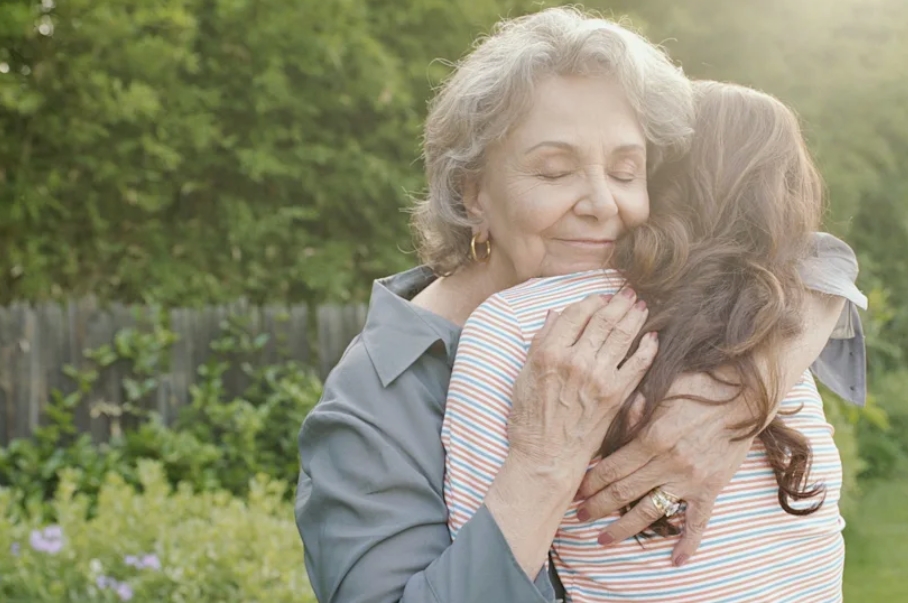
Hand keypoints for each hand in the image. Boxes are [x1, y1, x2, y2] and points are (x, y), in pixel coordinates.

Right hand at [507, 289, 657, 486]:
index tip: (599, 296)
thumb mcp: (523, 376)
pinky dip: (647, 348)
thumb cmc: (529, 419)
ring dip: (635, 317)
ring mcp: (598, 377)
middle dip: (618, 301)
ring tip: (642, 306)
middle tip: (629, 292)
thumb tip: (555, 314)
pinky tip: (653, 337)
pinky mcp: (616, 395)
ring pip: (622, 336)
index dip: (591, 300)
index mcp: (549, 353)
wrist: (546, 457)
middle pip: (603, 319)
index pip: (575, 314)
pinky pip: (638, 365)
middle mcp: (576, 361)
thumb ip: (540, 342)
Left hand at [573, 373, 754, 565]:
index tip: (575, 491)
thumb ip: (631, 412)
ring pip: (650, 512)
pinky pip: (699, 521)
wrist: (744, 392)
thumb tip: (603, 432)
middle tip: (578, 516)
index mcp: (651, 438)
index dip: (590, 482)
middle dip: (597, 507)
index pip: (611, 468)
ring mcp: (690, 479)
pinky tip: (677, 560)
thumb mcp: (657, 390)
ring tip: (603, 540)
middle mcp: (668, 463)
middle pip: (623, 492)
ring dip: (624, 528)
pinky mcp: (711, 488)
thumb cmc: (696, 385)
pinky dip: (689, 543)